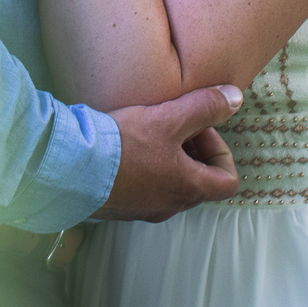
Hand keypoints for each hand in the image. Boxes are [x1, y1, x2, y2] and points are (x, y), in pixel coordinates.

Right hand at [95, 85, 243, 220]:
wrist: (72, 169)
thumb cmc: (124, 146)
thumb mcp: (168, 118)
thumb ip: (204, 108)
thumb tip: (236, 97)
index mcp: (189, 189)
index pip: (228, 181)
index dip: (221, 151)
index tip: (198, 128)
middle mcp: (171, 206)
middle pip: (199, 180)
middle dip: (192, 150)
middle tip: (171, 124)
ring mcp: (145, 209)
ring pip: (171, 183)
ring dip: (167, 158)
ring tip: (146, 132)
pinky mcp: (121, 206)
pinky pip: (144, 188)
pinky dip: (144, 168)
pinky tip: (123, 147)